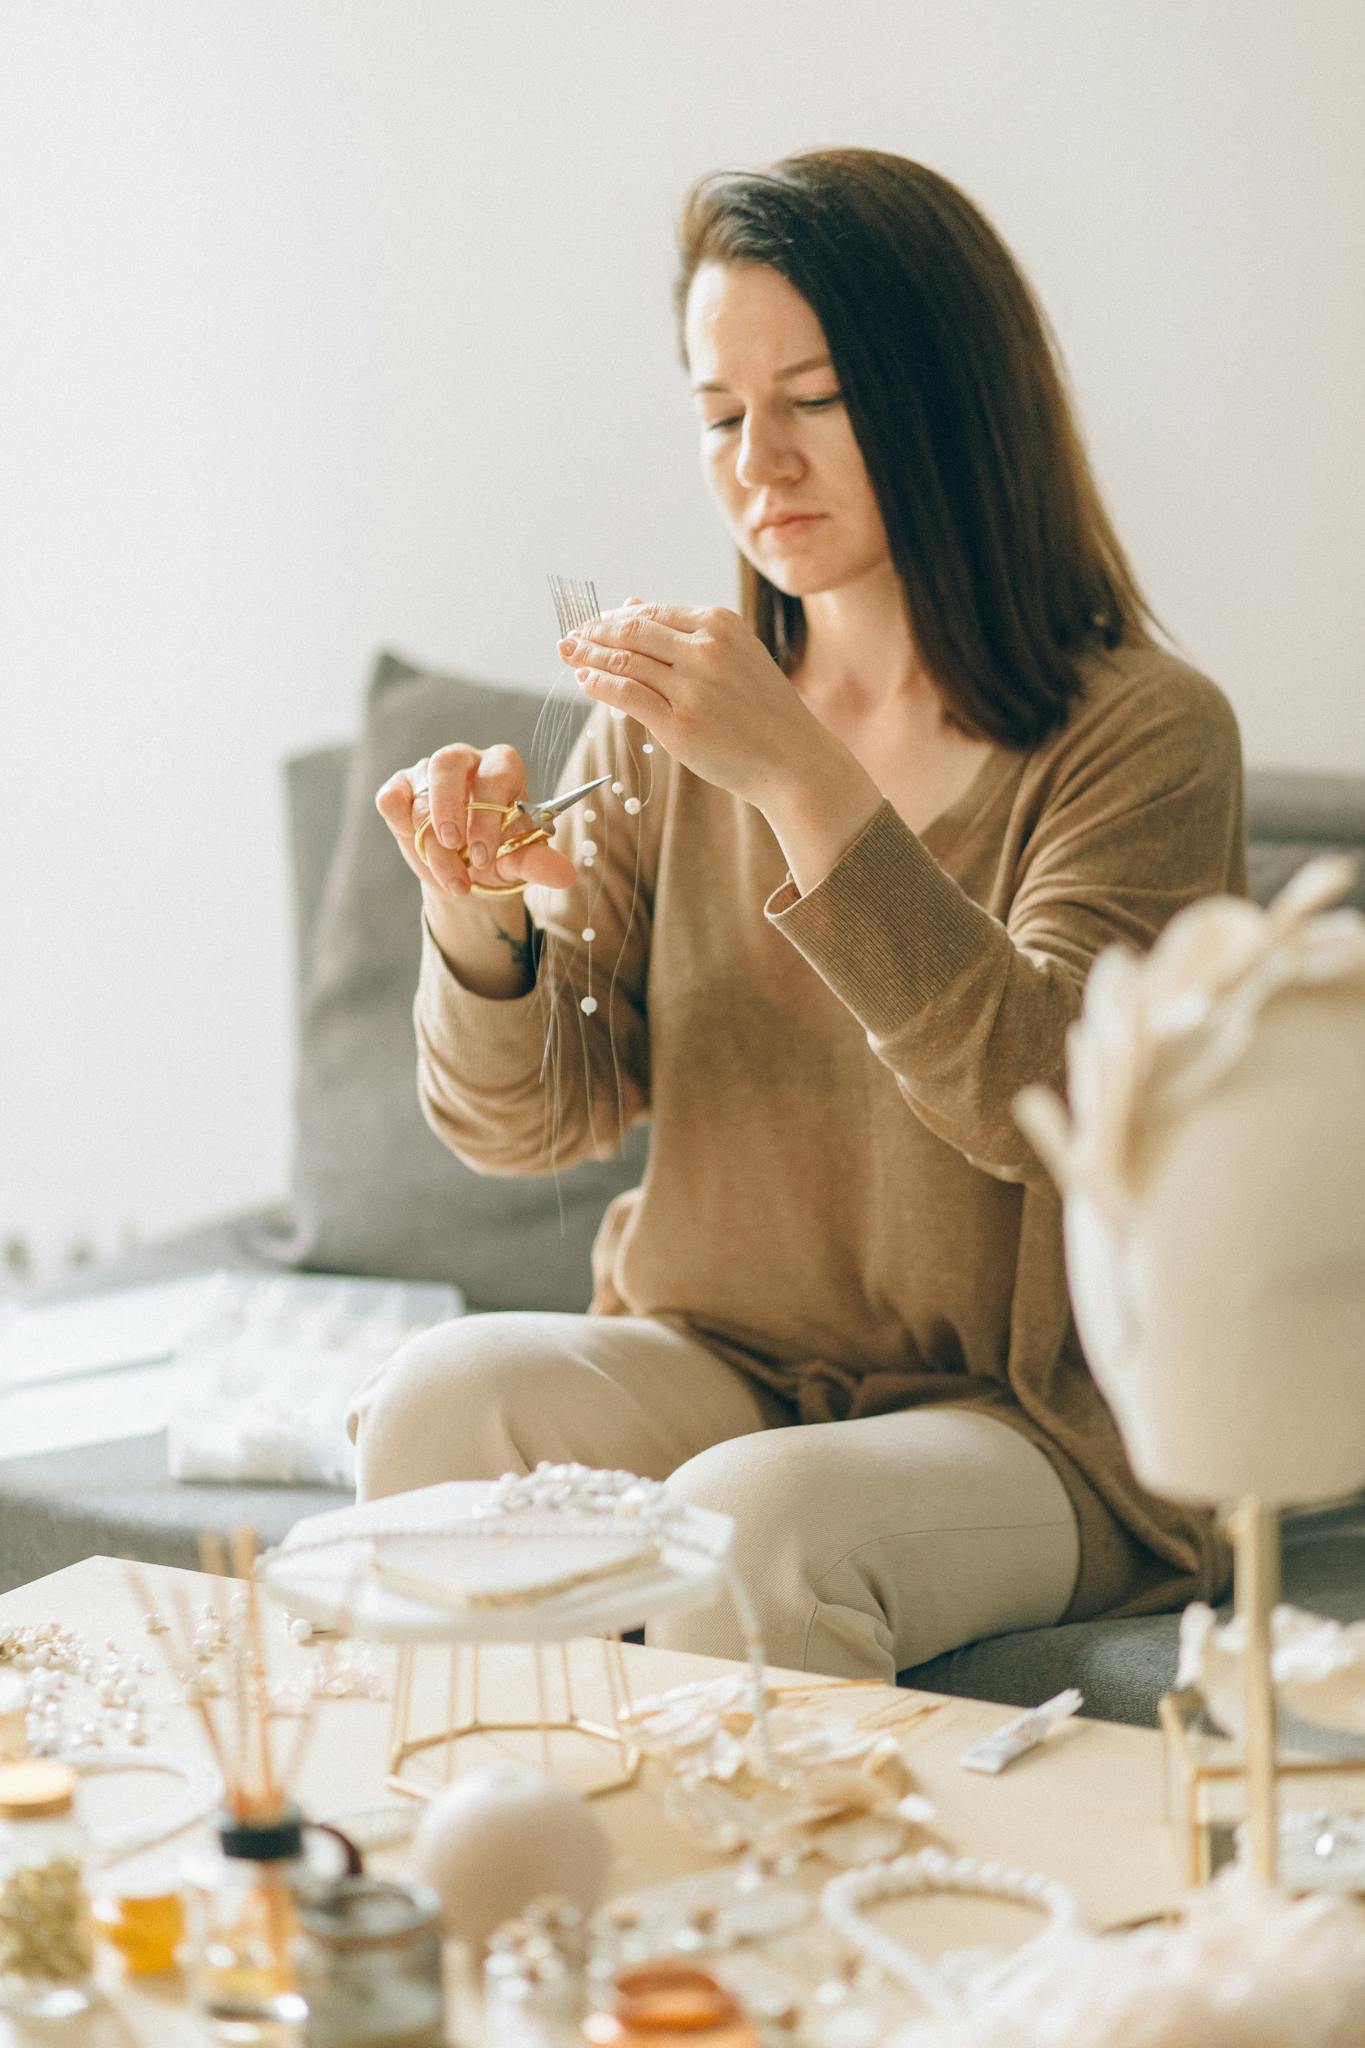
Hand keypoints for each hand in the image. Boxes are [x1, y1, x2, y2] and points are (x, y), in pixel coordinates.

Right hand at [375, 743, 578, 902]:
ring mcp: (428, 772)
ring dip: (431, 844)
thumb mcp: (518, 861)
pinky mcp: (400, 788)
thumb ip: (538, 863)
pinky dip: (400, 824)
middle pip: (447, 764)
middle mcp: (465, 761)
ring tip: (451, 879)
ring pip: (421, 796)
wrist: (467, 871)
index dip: (487, 815)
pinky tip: (418, 846)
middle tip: (454, 848)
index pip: (494, 775)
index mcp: (502, 767)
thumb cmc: (498, 853)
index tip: (485, 856)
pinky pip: (390, 798)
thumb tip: (566, 877)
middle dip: (448, 809)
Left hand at [558, 601, 838, 810]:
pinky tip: (585, 679)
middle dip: (594, 631)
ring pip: (625, 661)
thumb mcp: (733, 655)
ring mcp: (692, 687)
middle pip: (632, 631)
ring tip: (567, 653)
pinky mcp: (679, 724)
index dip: (615, 617)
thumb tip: (629, 605)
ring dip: (589, 655)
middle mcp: (705, 650)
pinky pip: (626, 695)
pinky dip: (599, 684)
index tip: (593, 623)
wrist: (792, 759)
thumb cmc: (760, 709)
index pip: (652, 613)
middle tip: (569, 636)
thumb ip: (683, 631)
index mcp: (720, 625)